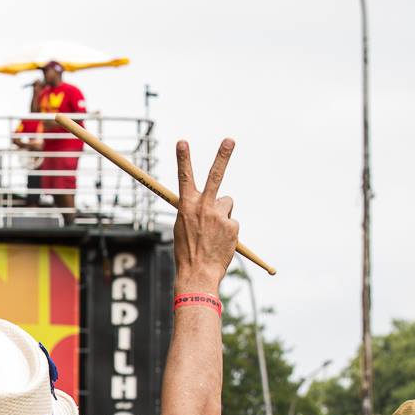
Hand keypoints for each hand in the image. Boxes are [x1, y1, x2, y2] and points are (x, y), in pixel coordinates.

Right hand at [170, 138, 239, 290]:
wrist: (198, 274)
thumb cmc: (187, 251)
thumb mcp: (182, 227)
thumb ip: (194, 210)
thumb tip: (211, 202)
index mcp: (186, 207)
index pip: (184, 178)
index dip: (183, 159)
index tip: (182, 142)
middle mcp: (203, 208)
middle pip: (215, 176)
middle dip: (222, 156)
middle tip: (230, 140)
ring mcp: (219, 216)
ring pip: (226, 204)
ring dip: (223, 214)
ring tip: (214, 233)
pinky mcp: (232, 226)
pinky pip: (232, 222)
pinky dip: (228, 231)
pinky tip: (220, 242)